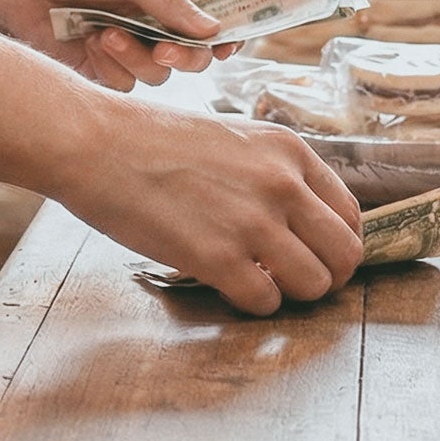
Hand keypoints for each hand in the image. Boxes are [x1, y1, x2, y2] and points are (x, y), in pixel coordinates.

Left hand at [0, 0, 234, 91]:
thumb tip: (214, 29)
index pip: (218, 11)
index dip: (229, 30)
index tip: (226, 46)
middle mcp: (154, 16)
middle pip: (195, 53)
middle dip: (184, 56)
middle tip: (163, 49)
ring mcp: (128, 42)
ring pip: (159, 74)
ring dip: (136, 58)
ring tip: (103, 33)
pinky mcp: (99, 65)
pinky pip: (124, 84)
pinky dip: (110, 68)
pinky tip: (86, 43)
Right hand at [51, 100, 364, 313]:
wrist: (91, 143)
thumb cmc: (145, 138)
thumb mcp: (227, 136)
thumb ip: (266, 170)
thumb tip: (287, 214)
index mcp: (288, 150)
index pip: (348, 213)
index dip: (334, 243)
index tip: (312, 254)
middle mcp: (282, 185)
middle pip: (344, 255)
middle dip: (325, 276)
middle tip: (294, 281)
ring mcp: (253, 223)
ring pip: (314, 285)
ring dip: (289, 294)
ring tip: (258, 284)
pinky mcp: (218, 258)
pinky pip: (265, 302)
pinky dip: (250, 304)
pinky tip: (226, 287)